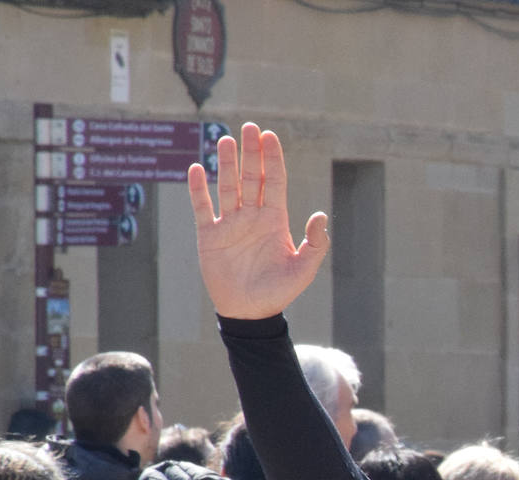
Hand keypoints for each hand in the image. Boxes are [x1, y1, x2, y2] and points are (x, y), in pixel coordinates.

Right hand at [187, 123, 329, 318]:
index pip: (275, 182)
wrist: (250, 314)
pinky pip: (202, 207)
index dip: (273, 159)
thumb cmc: (279, 293)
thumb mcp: (304, 270)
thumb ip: (316, 244)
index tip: (270, 136)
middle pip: (252, 177)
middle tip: (250, 127)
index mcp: (275, 221)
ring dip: (227, 163)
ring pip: (228, 186)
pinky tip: (197, 168)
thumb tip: (320, 215)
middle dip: (252, 152)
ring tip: (226, 139)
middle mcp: (253, 217)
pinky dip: (198, 189)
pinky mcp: (210, 235)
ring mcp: (230, 224)